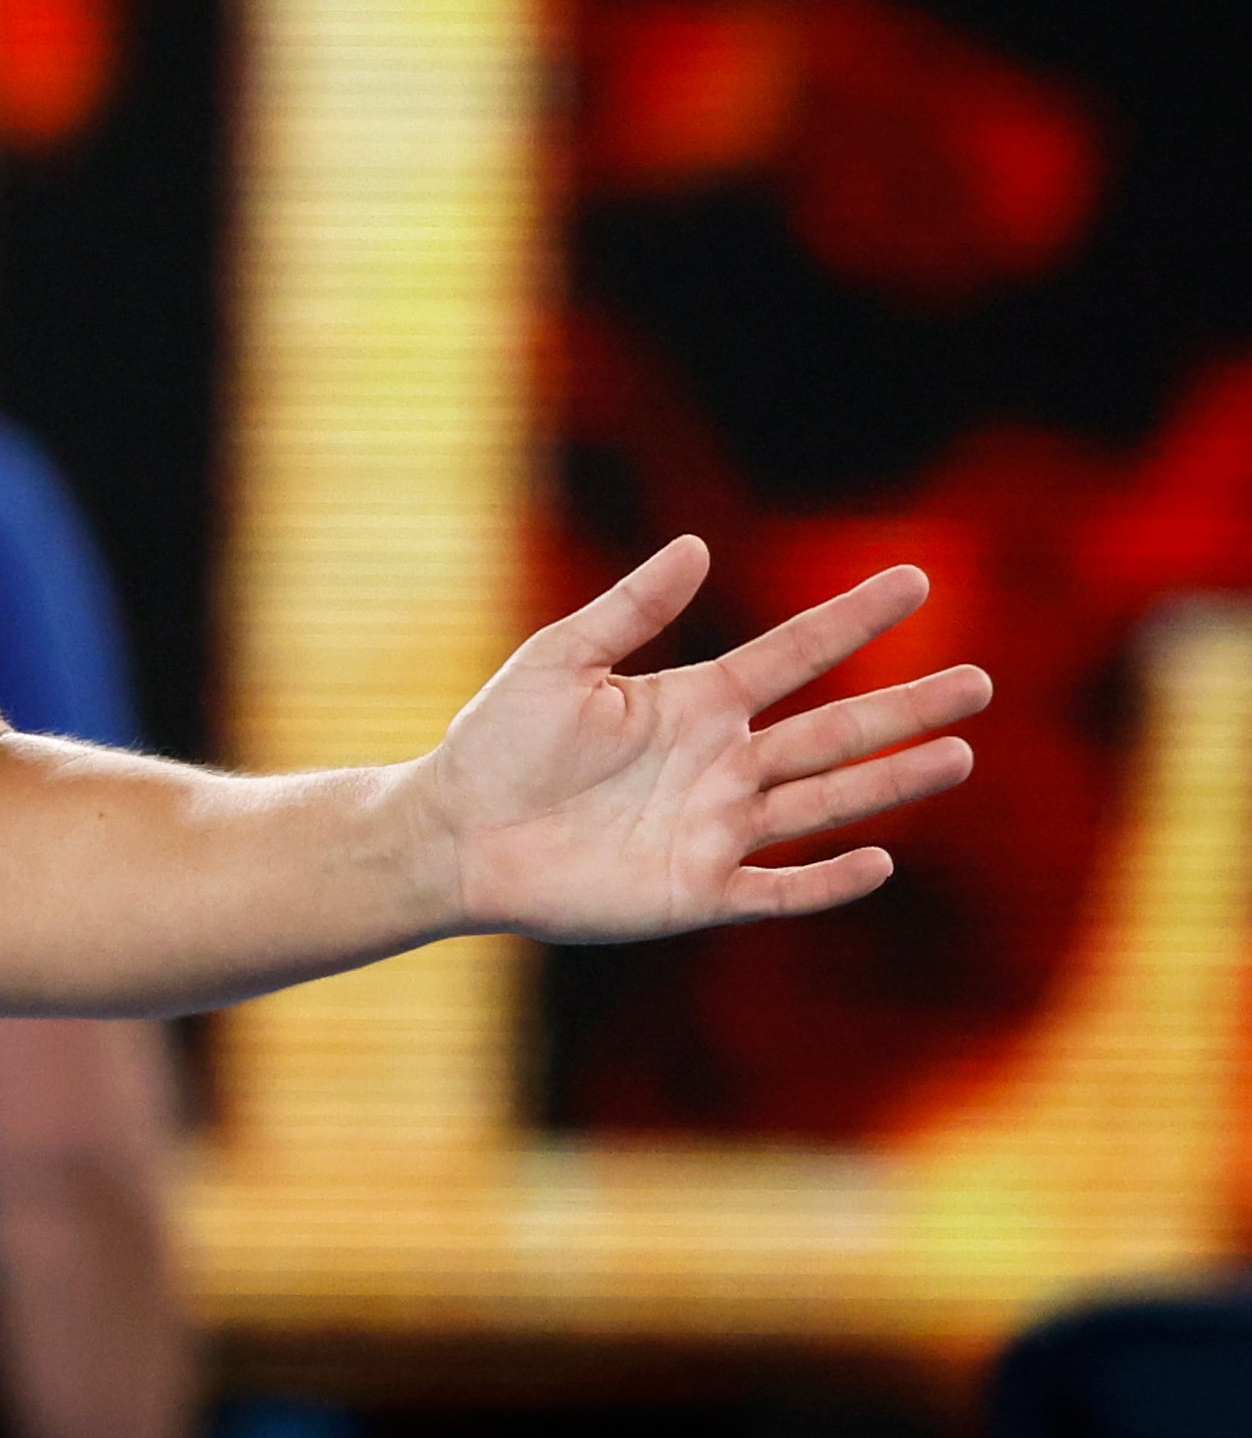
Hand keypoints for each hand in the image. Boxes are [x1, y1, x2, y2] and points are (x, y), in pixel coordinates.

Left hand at [414, 538, 989, 942]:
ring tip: (960, 755)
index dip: (853, 619)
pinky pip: (778, 888)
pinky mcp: (697, 892)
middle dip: (905, 707)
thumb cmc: (498, 742)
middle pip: (833, 730)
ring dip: (890, 781)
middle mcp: (722, 764)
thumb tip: (699, 545)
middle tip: (981, 683)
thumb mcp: (560, 661)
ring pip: (824, 802)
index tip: (915, 579)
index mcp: (695, 702)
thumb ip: (630, 609)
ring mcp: (717, 829)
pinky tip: (878, 861)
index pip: (794, 653)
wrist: (455, 833)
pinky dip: (827, 881)